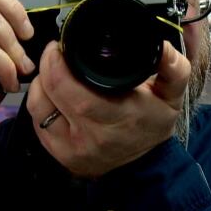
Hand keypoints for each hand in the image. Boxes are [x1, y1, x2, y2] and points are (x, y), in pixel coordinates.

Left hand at [27, 40, 190, 177]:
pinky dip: (41, 102)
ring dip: (40, 84)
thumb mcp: (172, 95)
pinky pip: (37, 122)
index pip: (74, 94)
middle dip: (46, 68)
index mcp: (118, 120)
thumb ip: (174, 69)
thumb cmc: (153, 123)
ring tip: (53, 70)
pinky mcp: (59, 155)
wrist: (145, 163)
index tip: (60, 47)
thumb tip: (163, 46)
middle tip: (55, 52)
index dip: (58, 67)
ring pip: (38, 108)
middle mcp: (92, 138)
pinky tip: (53, 92)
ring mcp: (72, 150)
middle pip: (50, 98)